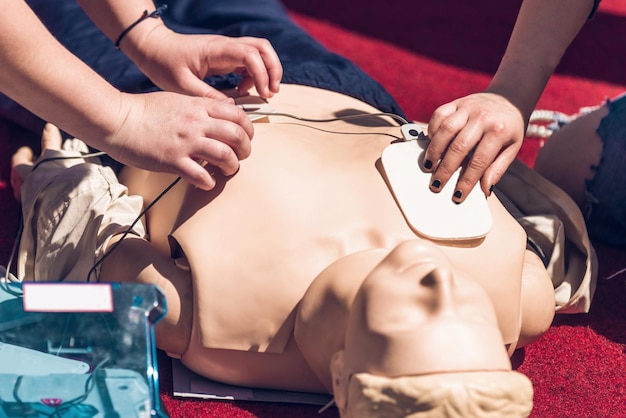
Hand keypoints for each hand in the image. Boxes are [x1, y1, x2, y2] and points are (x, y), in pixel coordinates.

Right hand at [106, 91, 253, 189]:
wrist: (117, 119)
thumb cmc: (144, 110)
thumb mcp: (178, 99)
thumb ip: (202, 105)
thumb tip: (226, 109)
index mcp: (199, 107)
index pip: (238, 114)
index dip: (248, 128)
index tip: (245, 137)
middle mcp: (197, 123)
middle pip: (237, 135)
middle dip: (245, 149)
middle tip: (241, 157)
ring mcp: (186, 142)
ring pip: (225, 155)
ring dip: (232, 166)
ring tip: (227, 170)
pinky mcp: (173, 161)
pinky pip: (201, 175)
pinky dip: (209, 183)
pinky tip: (206, 182)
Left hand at [129, 28, 281, 99]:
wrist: (154, 49)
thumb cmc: (164, 64)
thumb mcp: (183, 86)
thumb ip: (209, 97)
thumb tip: (232, 109)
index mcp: (216, 50)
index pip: (250, 55)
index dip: (261, 74)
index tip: (263, 93)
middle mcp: (226, 46)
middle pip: (262, 47)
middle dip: (273, 69)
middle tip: (271, 91)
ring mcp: (227, 50)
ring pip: (259, 52)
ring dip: (267, 71)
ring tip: (263, 92)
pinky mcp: (225, 56)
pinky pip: (248, 61)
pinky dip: (254, 75)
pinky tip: (244, 90)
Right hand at [424, 92, 524, 202]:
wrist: (509, 98)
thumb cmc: (509, 127)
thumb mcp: (512, 148)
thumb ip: (497, 168)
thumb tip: (485, 189)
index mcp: (499, 130)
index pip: (479, 161)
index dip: (466, 180)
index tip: (458, 195)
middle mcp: (482, 117)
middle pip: (458, 147)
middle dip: (445, 169)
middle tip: (436, 185)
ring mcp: (468, 108)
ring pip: (445, 130)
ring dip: (434, 151)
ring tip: (428, 167)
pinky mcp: (456, 103)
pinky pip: (439, 115)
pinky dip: (432, 131)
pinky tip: (431, 145)